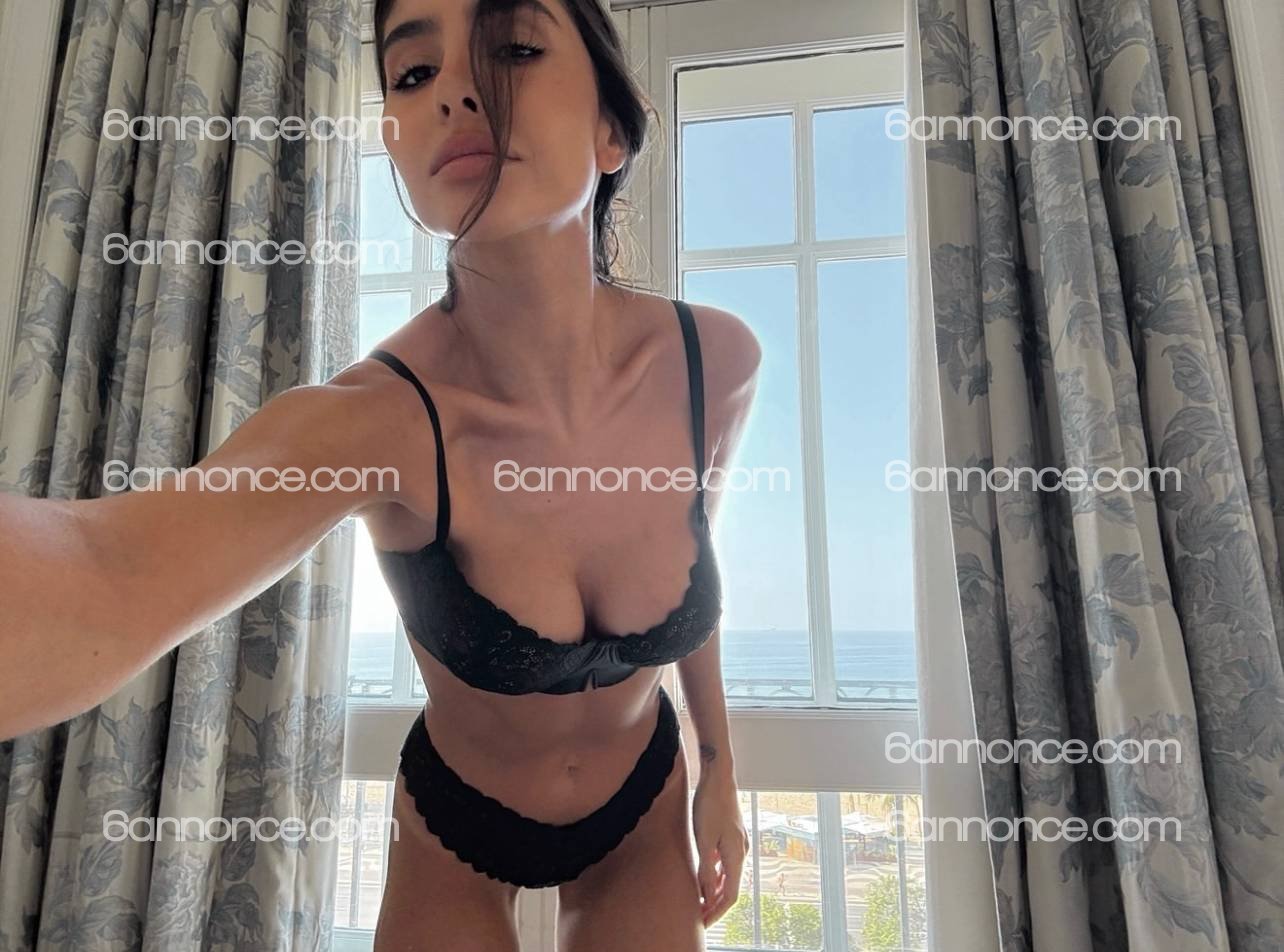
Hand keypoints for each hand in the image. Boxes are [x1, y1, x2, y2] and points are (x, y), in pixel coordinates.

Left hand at [691, 769, 748, 927]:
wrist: (719, 776)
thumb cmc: (710, 804)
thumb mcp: (704, 839)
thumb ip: (707, 869)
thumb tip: (708, 897)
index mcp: (736, 855)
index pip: (730, 895)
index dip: (716, 912)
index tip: (702, 923)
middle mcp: (741, 852)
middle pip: (731, 887)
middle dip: (715, 905)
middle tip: (699, 918)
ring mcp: (738, 843)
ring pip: (729, 875)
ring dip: (715, 891)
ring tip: (699, 902)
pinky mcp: (731, 835)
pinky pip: (725, 863)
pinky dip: (716, 875)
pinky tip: (704, 877)